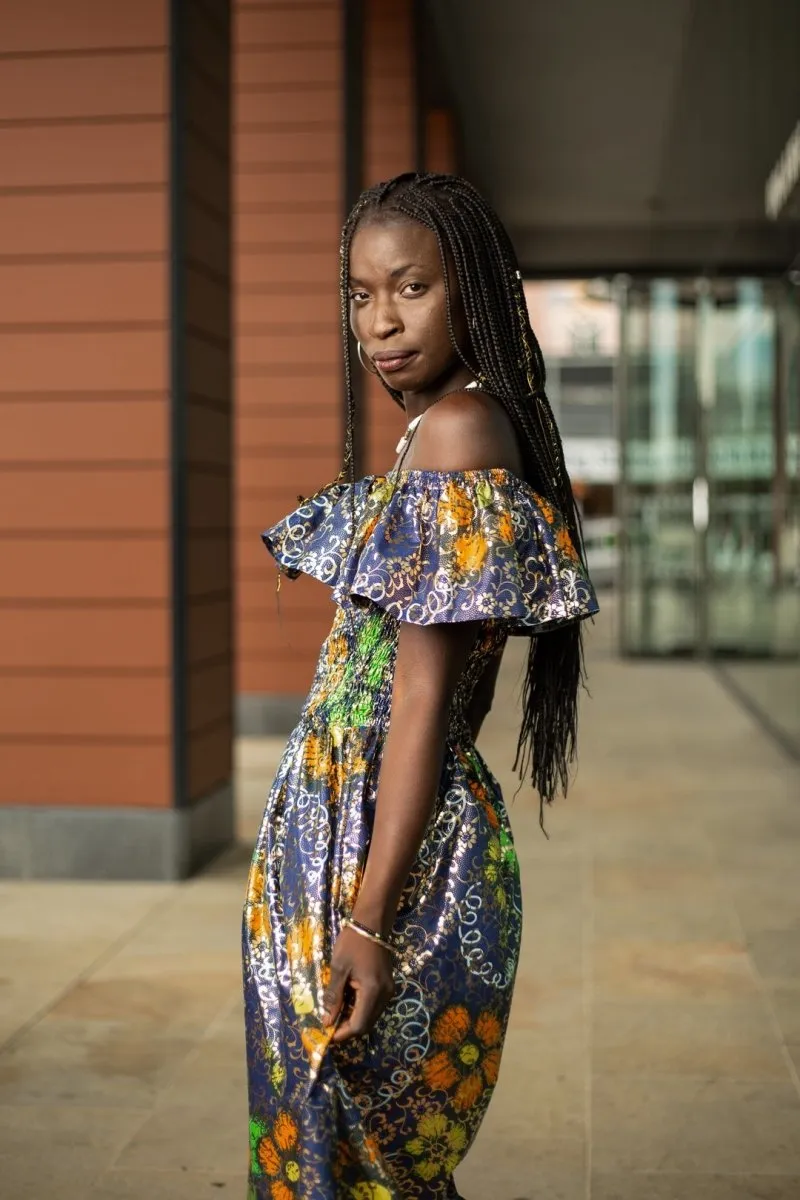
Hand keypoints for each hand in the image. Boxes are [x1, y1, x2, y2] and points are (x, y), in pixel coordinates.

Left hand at [322, 927, 394, 1041]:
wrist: (372, 924)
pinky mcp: (388, 986)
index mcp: (372, 991)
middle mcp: (384, 995)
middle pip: (367, 1024)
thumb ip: (333, 997)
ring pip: (371, 1017)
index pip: (359, 1025)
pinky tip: (348, 1003)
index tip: (327, 1034)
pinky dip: (360, 1010)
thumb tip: (327, 1021)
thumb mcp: (338, 969)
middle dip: (348, 1029)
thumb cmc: (352, 943)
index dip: (343, 1033)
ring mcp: (388, 990)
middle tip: (330, 1025)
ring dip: (354, 1020)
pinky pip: (374, 1006)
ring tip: (336, 1014)